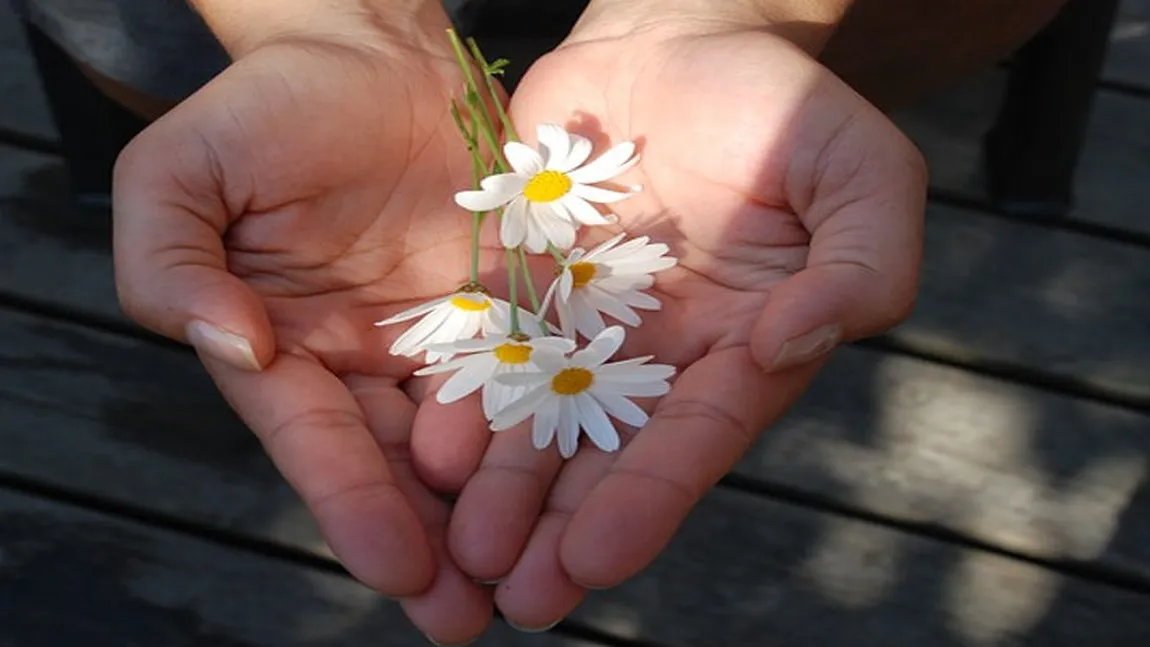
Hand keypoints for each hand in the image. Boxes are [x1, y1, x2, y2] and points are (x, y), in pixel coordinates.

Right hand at [112, 8, 511, 642]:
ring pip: (474, 438)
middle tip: (467, 620)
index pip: (318, 443)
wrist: (368, 49)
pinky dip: (555, 428)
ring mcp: (444, 337)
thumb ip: (171, 266)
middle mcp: (367, 361)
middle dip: (432, 544)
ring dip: (500, 511)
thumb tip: (231, 349)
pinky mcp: (509, 304)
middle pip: (400, 465)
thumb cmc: (264, 108)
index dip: (352, 505)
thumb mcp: (180, 176)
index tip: (394, 570)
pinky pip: (536, 368)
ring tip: (533, 583)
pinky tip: (586, 485)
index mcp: (288, 350)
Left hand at [441, 5, 925, 627]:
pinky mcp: (523, 282)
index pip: (693, 439)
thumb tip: (791, 345)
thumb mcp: (860, 174)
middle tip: (516, 599)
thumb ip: (860, 267)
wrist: (684, 38)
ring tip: (460, 551)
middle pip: (605, 455)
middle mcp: (656, 355)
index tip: (593, 563)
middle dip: (561, 528)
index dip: (647, 502)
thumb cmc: (784, 105)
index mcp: (740, 348)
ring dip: (499, 488)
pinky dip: (459, 395)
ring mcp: (583, 322)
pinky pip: (486, 343)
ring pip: (534, 417)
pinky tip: (423, 448)